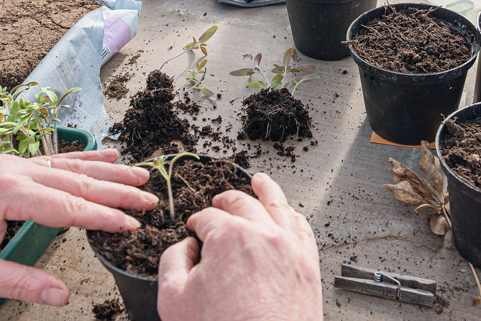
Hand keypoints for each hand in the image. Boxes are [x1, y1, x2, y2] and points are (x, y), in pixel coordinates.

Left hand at [0, 150, 154, 305]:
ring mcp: (13, 163)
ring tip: (141, 175)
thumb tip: (62, 293)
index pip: (69, 207)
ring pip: (71, 166)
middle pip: (78, 181)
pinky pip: (56, 159)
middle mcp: (14, 171)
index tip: (132, 224)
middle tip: (150, 199)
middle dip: (118, 191)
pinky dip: (85, 158)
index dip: (104, 217)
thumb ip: (20, 282)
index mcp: (7, 194)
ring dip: (109, 171)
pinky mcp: (10, 164)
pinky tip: (106, 155)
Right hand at [157, 173, 321, 319]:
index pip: (208, 217)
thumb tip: (184, 247)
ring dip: (266, 190)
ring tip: (261, 181)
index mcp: (229, 237)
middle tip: (218, 203)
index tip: (194, 232)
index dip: (197, 223)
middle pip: (242, 204)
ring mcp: (290, 249)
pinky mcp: (308, 267)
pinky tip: (289, 214)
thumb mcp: (173, 298)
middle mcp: (263, 235)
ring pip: (278, 206)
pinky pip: (303, 229)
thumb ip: (172, 261)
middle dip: (226, 201)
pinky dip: (293, 216)